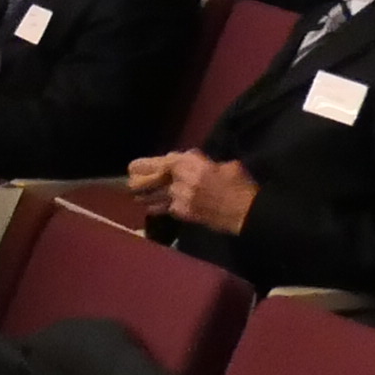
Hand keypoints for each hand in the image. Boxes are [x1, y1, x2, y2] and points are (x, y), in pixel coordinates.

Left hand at [133, 154, 258, 235]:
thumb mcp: (225, 163)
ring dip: (143, 195)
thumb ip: (204, 162)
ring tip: (133, 194)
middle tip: (129, 179)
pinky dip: (157, 208)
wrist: (245, 211)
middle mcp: (182, 180)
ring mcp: (181, 198)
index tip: (135, 166)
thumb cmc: (239, 184)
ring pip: (155, 195)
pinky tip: (149, 207)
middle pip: (153, 178)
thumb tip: (193, 161)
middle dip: (139, 179)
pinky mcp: (183, 213)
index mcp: (192, 164)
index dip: (148, 165)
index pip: (164, 162)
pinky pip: (165, 209)